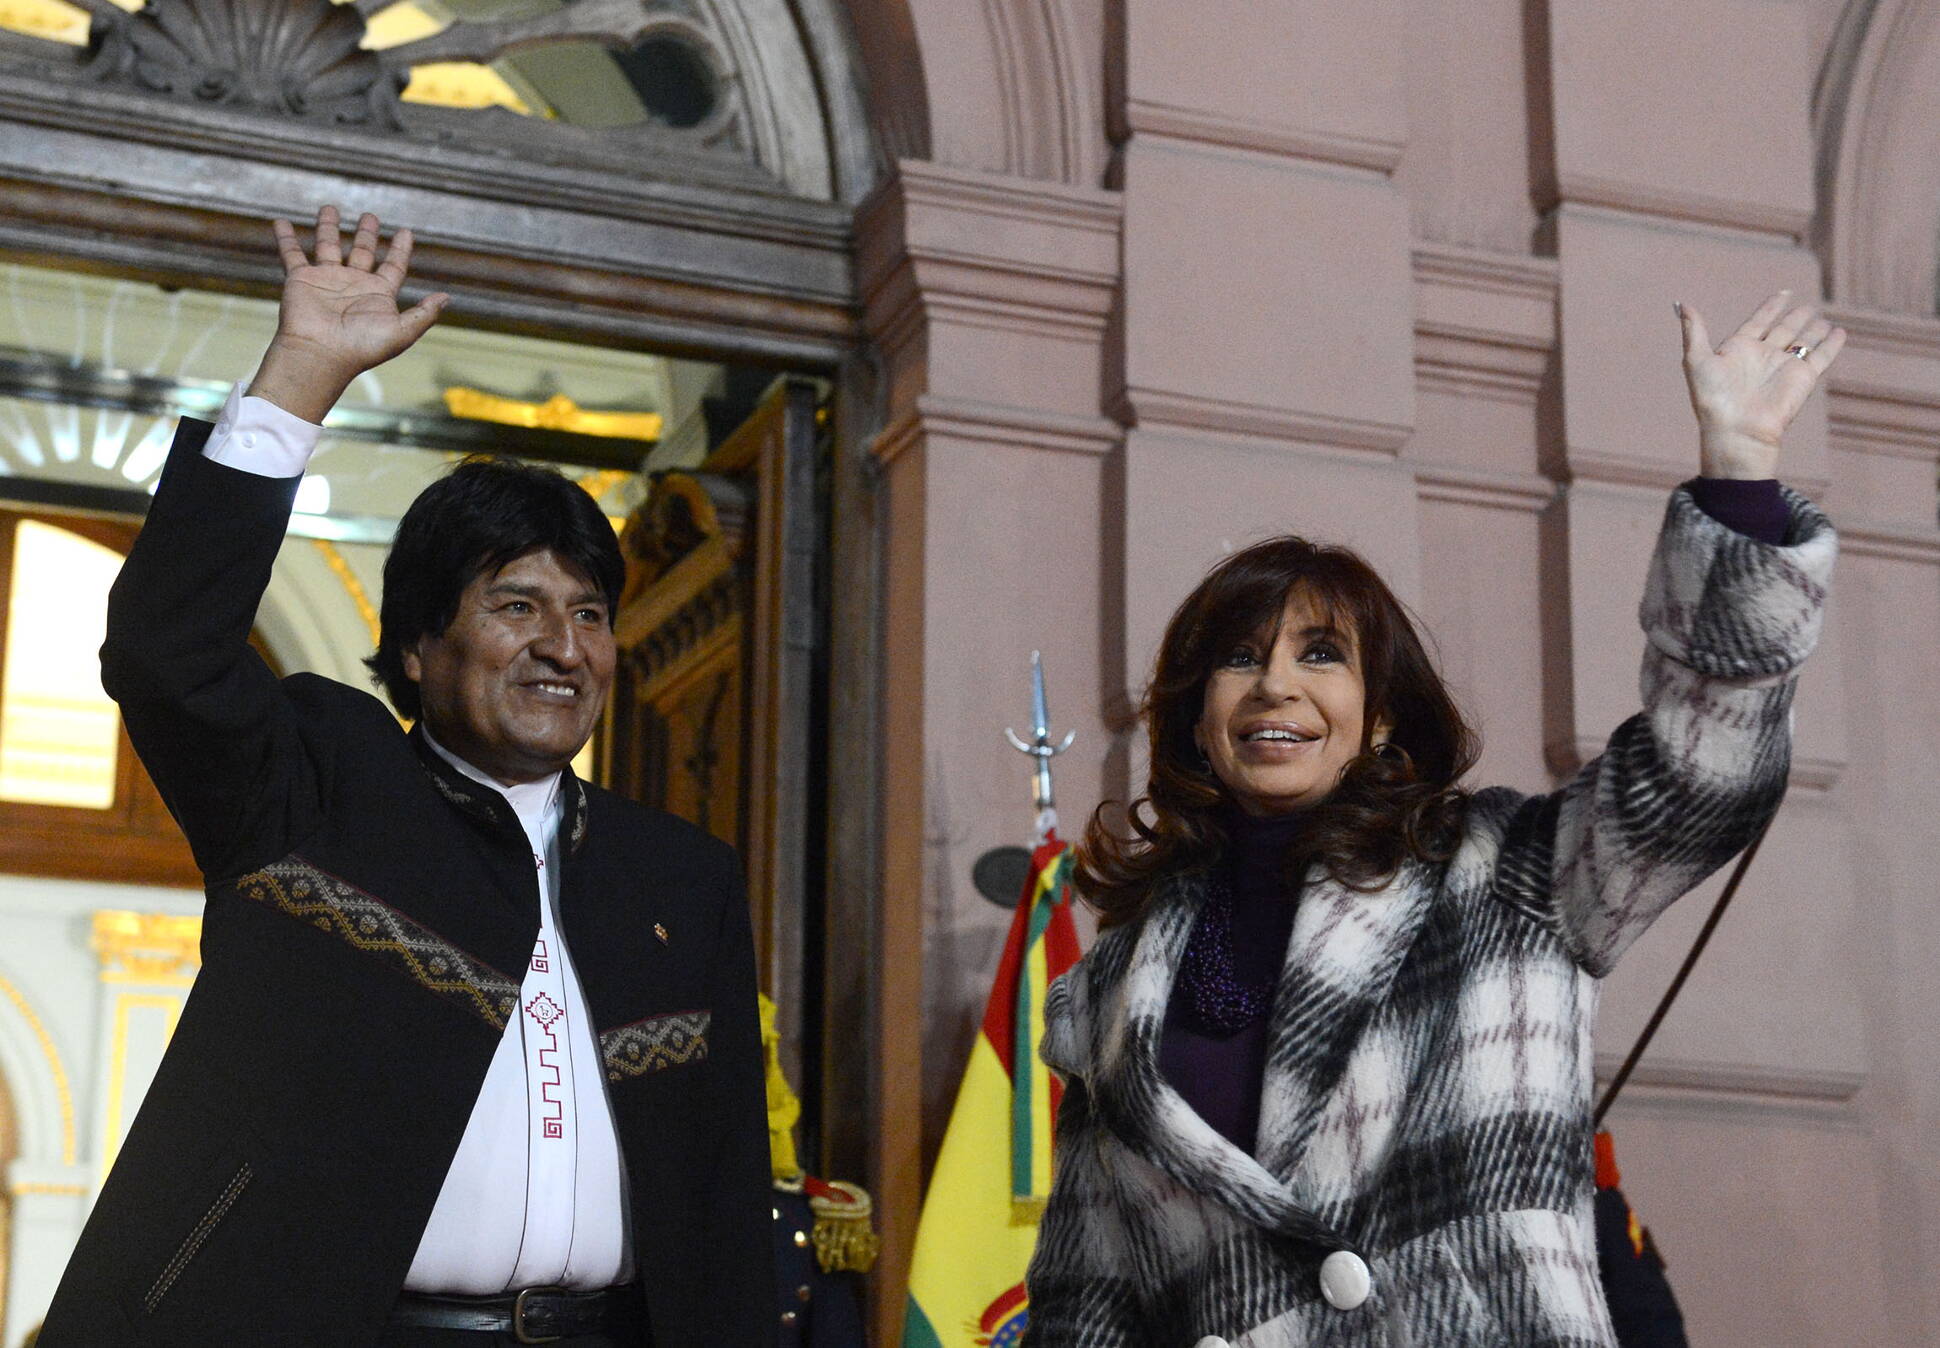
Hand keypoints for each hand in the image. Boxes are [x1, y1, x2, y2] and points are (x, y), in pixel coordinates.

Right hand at [244, 205, 448, 423]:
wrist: (321, 355)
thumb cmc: (362, 347)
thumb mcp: (402, 332)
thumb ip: (424, 313)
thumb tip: (446, 297)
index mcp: (378, 295)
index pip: (393, 266)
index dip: (400, 249)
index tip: (405, 231)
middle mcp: (353, 285)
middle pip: (361, 252)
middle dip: (366, 234)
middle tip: (370, 216)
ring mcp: (326, 280)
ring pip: (327, 246)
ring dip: (328, 227)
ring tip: (330, 207)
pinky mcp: (301, 279)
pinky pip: (292, 253)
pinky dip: (286, 237)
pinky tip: (280, 221)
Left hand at [1677, 291, 1845, 479]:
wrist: (1737, 429)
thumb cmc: (1713, 398)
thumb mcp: (1696, 360)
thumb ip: (1693, 331)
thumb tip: (1682, 305)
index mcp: (1739, 349)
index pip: (1759, 322)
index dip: (1771, 307)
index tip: (1784, 292)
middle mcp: (1763, 356)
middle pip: (1784, 330)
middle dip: (1795, 318)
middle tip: (1807, 307)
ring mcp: (1784, 366)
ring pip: (1803, 341)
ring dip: (1813, 330)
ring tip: (1822, 319)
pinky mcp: (1804, 377)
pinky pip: (1821, 356)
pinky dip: (1832, 344)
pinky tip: (1840, 333)